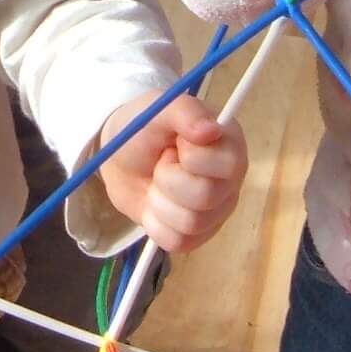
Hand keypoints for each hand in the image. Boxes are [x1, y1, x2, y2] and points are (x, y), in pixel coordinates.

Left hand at [96, 94, 247, 252]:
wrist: (119, 161)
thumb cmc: (143, 129)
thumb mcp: (157, 109)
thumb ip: (183, 111)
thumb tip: (210, 131)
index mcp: (230, 145)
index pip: (225, 165)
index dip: (190, 156)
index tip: (175, 143)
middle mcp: (231, 180)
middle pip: (205, 196)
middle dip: (168, 178)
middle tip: (160, 163)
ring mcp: (217, 211)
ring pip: (191, 223)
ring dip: (160, 201)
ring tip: (156, 183)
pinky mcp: (199, 235)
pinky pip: (179, 242)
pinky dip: (156, 223)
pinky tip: (156, 205)